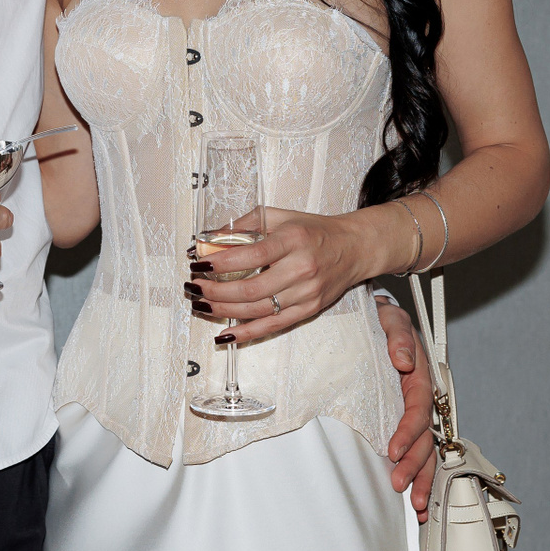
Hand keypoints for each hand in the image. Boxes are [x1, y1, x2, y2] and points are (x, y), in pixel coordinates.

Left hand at [187, 203, 400, 343]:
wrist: (355, 247)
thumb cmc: (313, 229)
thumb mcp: (279, 216)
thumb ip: (245, 225)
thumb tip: (208, 239)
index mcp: (293, 240)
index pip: (252, 255)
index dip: (221, 262)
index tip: (197, 263)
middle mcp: (301, 268)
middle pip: (251, 288)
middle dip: (216, 291)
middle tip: (194, 287)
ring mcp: (307, 293)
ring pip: (258, 310)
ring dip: (224, 311)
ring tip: (201, 305)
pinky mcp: (309, 310)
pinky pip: (274, 326)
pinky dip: (247, 333)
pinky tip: (225, 334)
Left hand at [376, 297, 435, 521]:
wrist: (371, 319)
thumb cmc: (380, 319)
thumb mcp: (389, 319)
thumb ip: (397, 336)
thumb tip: (404, 359)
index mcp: (419, 376)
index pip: (418, 409)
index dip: (407, 432)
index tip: (392, 450)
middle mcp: (419, 398)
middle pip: (425, 438)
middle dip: (416, 465)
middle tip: (399, 484)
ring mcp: (411, 411)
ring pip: (425, 449)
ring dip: (423, 477)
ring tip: (417, 504)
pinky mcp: (400, 419)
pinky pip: (413, 448)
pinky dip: (417, 471)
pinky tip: (415, 494)